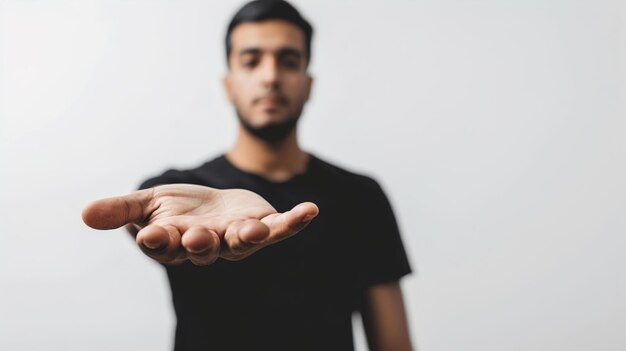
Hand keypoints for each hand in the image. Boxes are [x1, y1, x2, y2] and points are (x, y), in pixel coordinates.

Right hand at [82, 184, 318, 264]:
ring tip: (253, 231)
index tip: (148, 235)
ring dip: (247, 238)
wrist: (214, 204)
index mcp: (176, 242)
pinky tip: (310, 210)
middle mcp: (207, 246)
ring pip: (241, 243)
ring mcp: (237, 239)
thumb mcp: (148, 204)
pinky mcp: (263, 227)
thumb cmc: (180, 208)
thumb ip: (121, 211)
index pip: (164, 246)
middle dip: (200, 242)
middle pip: (203, 248)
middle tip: (195, 236)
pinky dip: (296, 221)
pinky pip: (281, 228)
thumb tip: (84, 214)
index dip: (158, 242)